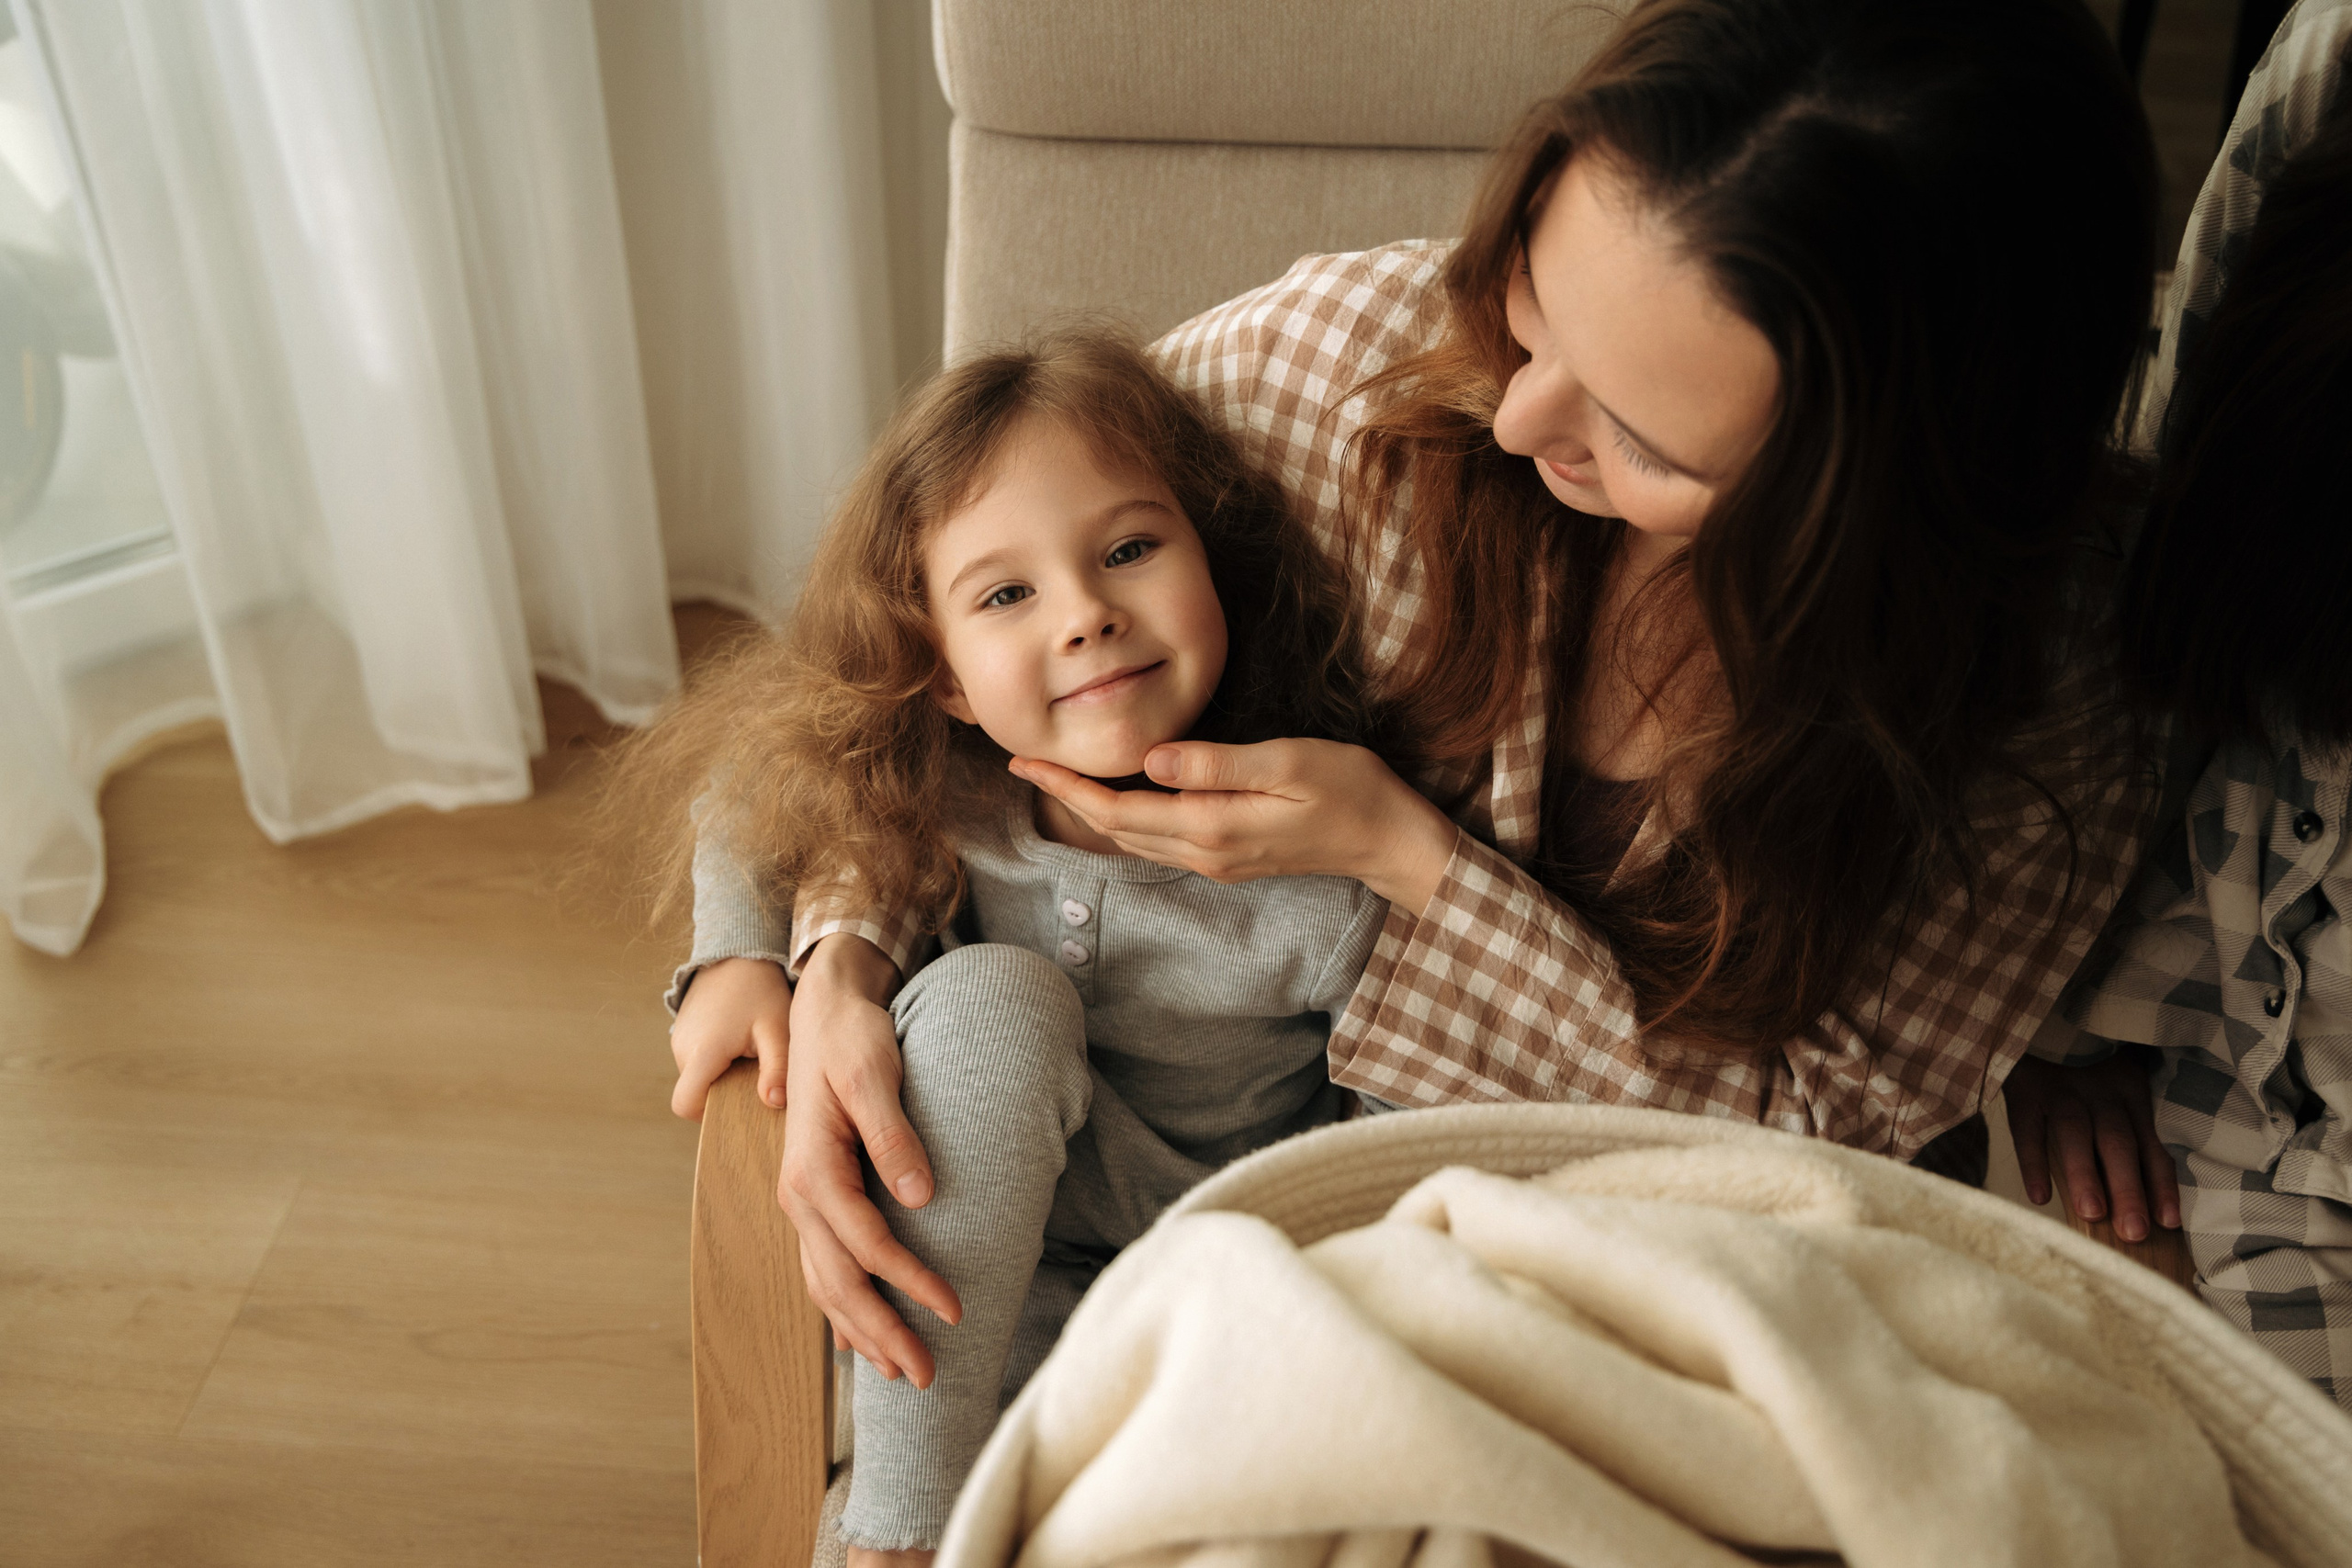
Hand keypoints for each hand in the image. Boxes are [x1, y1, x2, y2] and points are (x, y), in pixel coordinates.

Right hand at [669, 956, 790, 1118]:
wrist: (738, 951)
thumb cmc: (760, 989)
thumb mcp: (776, 1028)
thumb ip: (776, 1067)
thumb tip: (772, 1103)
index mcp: (702, 1051)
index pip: (685, 1104)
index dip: (709, 1113)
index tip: (739, 1100)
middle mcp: (682, 1048)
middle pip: (695, 1093)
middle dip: (724, 1093)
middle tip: (755, 1073)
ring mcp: (680, 1039)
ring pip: (698, 1077)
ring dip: (722, 1075)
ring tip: (750, 1051)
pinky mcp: (685, 1031)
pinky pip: (698, 1061)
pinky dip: (718, 1061)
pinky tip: (740, 1040)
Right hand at [780, 934, 961, 1386]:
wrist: (824, 1010)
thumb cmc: (853, 1036)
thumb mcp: (873, 1073)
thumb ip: (892, 1135)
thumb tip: (919, 1196)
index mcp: (812, 1171)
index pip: (865, 1245)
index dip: (909, 1282)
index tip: (955, 1308)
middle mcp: (799, 1195)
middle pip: (838, 1282)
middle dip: (882, 1333)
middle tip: (926, 1376)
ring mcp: (803, 1201)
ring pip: (826, 1283)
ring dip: (862, 1331)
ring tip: (900, 1371)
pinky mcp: (816, 1198)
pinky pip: (824, 1266)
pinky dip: (842, 1307)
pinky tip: (860, 1337)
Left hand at [1010, 737, 1457, 911]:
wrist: (1389, 841)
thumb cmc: (1350, 790)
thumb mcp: (1288, 761)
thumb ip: (1217, 764)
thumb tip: (1151, 759)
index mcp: (1213, 827)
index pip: (1118, 811)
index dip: (1067, 787)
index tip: (1026, 760)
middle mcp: (1206, 852)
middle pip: (1115, 830)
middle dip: (1067, 796)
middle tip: (1024, 761)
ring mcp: (1217, 861)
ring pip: (1134, 839)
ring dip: (1092, 810)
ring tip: (1057, 776)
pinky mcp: (1229, 857)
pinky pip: (1159, 840)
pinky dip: (1125, 818)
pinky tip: (1117, 796)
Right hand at [2004, 1047, 2180, 1242]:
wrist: (2036, 1021)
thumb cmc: (2085, 1064)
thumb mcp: (2118, 1079)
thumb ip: (2131, 1119)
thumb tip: (2150, 1190)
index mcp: (2131, 1091)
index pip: (2151, 1142)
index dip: (2161, 1182)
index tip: (2168, 1222)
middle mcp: (2100, 1090)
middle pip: (2117, 1142)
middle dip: (2128, 1188)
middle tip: (2134, 1232)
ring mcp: (2060, 1089)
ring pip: (2075, 1135)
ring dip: (2084, 1174)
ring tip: (2092, 1214)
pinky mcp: (2024, 1089)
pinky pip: (2027, 1129)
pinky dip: (2032, 1162)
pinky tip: (2039, 1196)